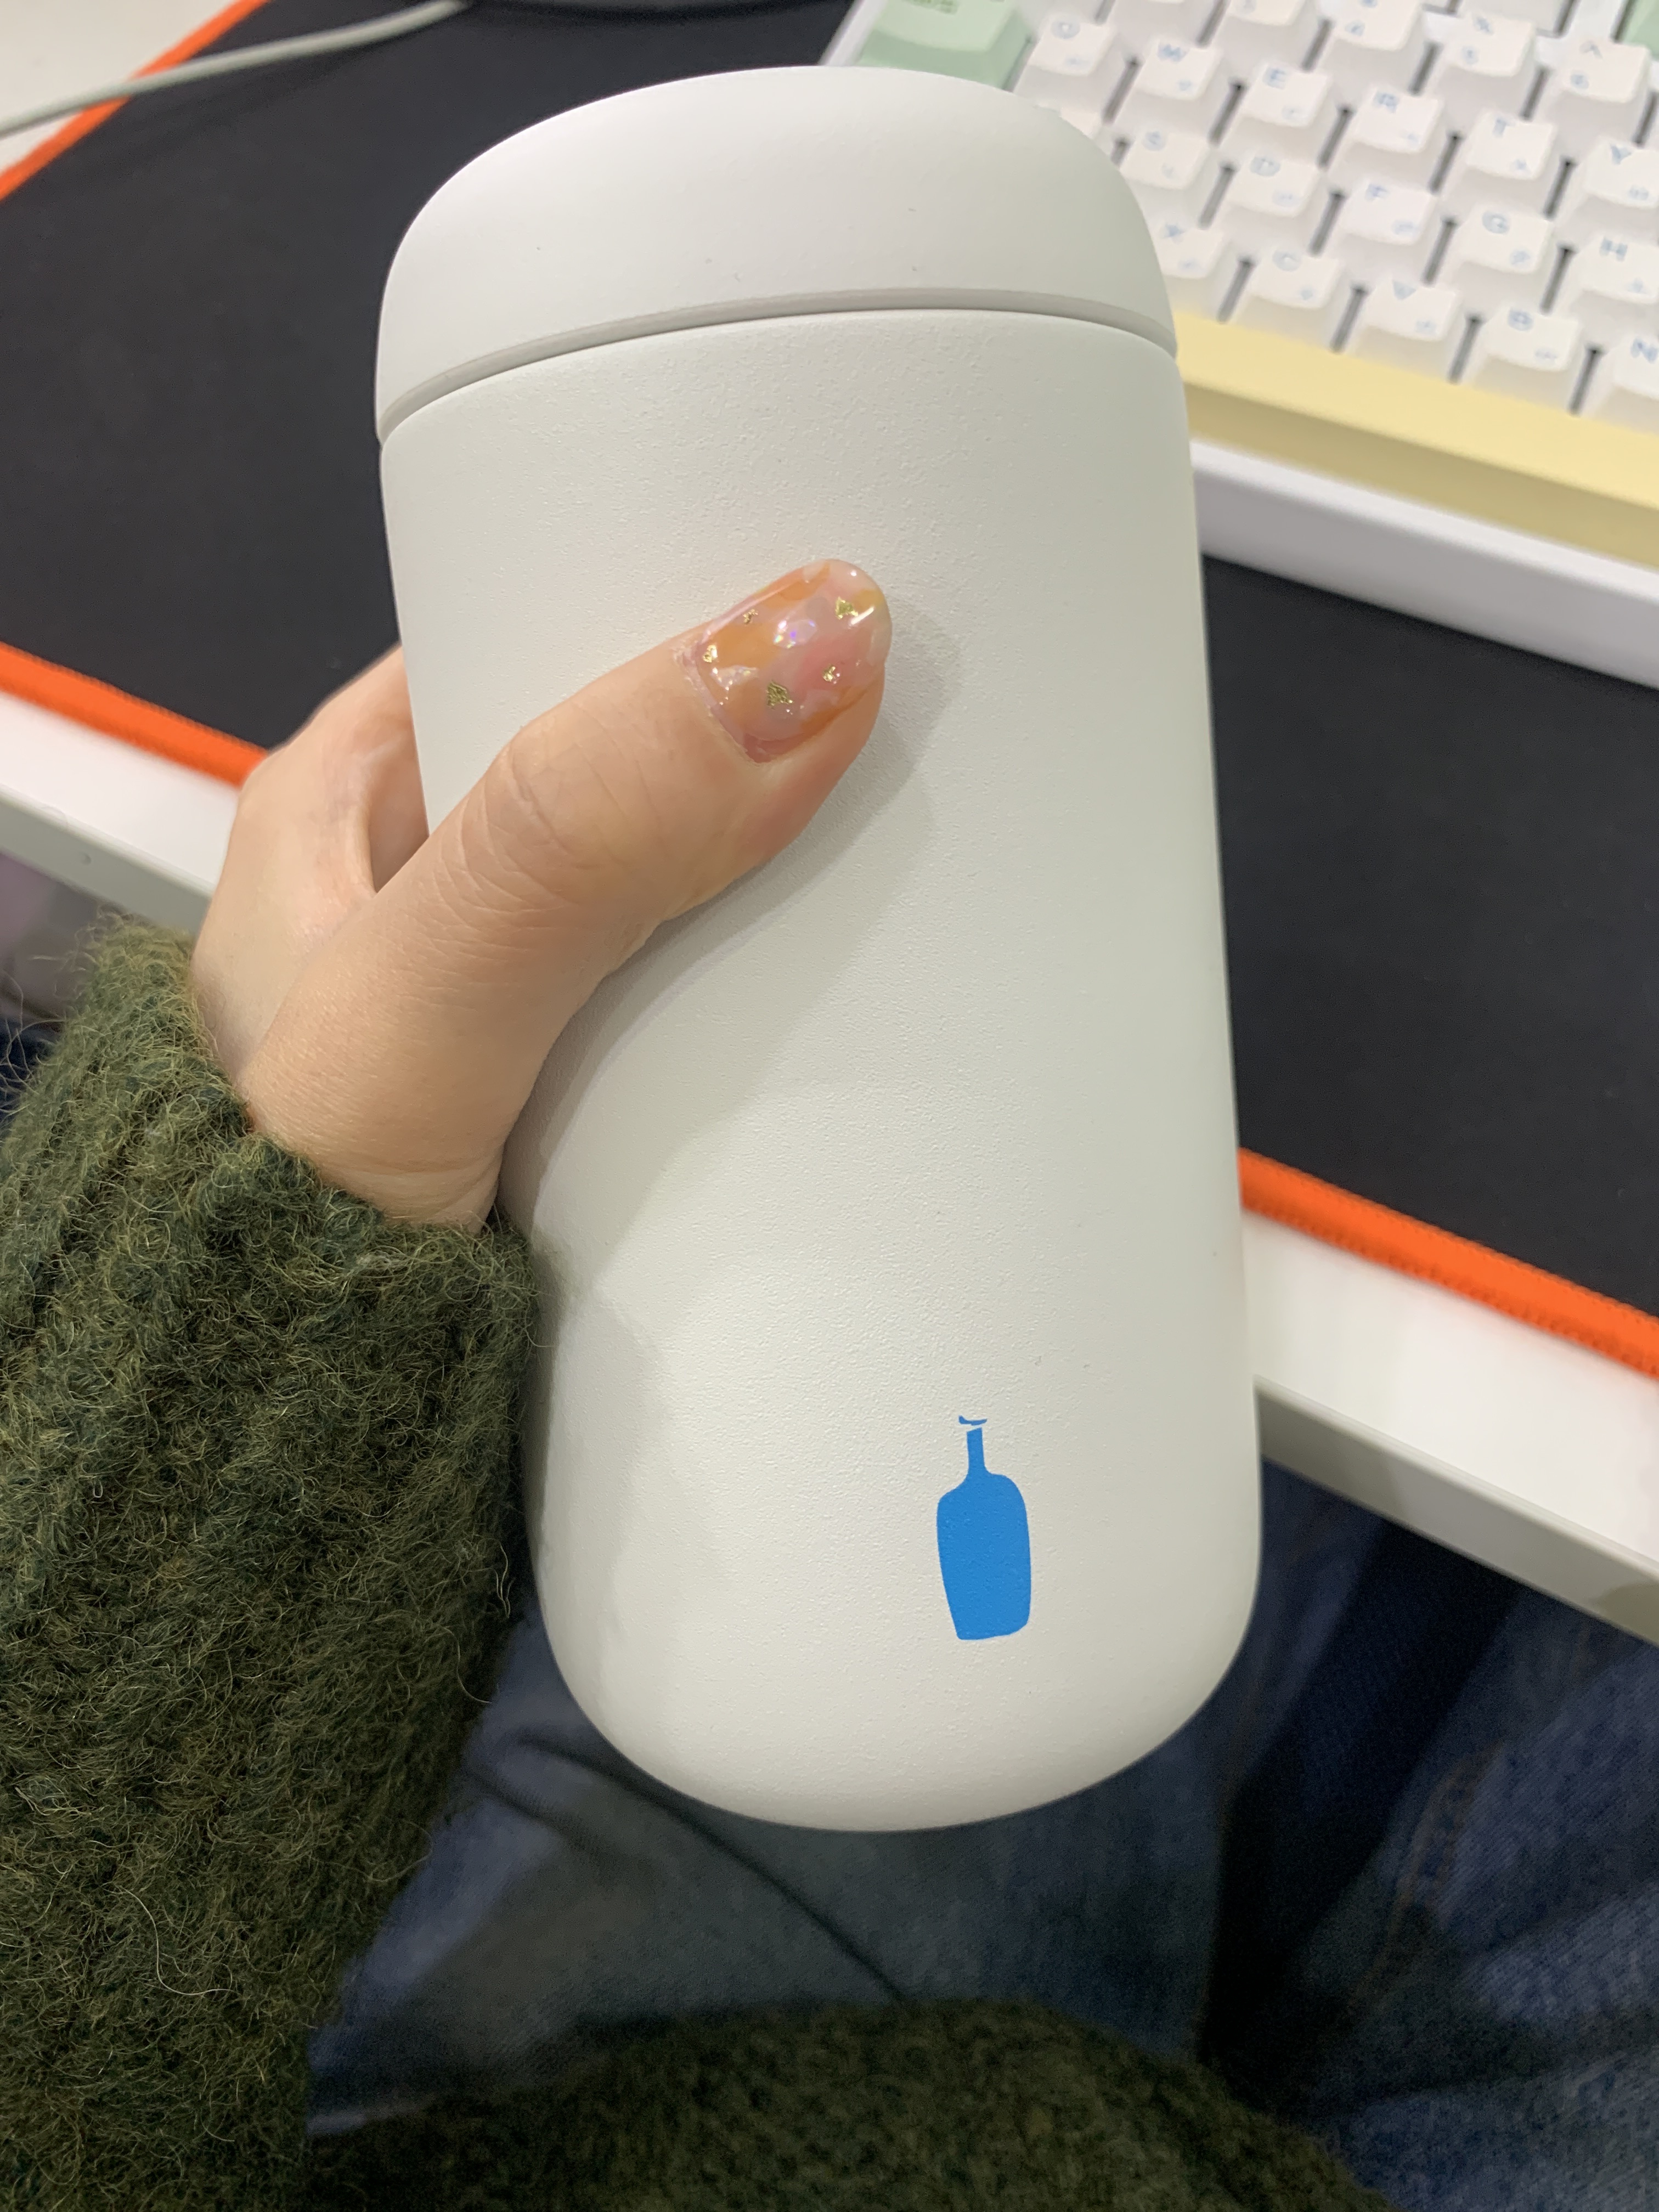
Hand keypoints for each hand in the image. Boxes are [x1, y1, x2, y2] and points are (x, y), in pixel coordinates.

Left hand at [191, 561, 889, 1226]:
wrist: (278, 1472)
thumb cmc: (273, 1231)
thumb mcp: (416, 1008)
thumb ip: (571, 845)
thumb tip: (794, 652)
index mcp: (344, 802)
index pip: (520, 624)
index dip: (660, 592)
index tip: (818, 585)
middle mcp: (427, 889)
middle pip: (623, 762)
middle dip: (752, 748)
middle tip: (910, 727)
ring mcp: (507, 1002)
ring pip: (675, 893)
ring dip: (780, 892)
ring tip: (922, 855)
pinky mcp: (570, 1110)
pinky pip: (696, 1015)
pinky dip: (772, 1009)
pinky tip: (857, 1009)